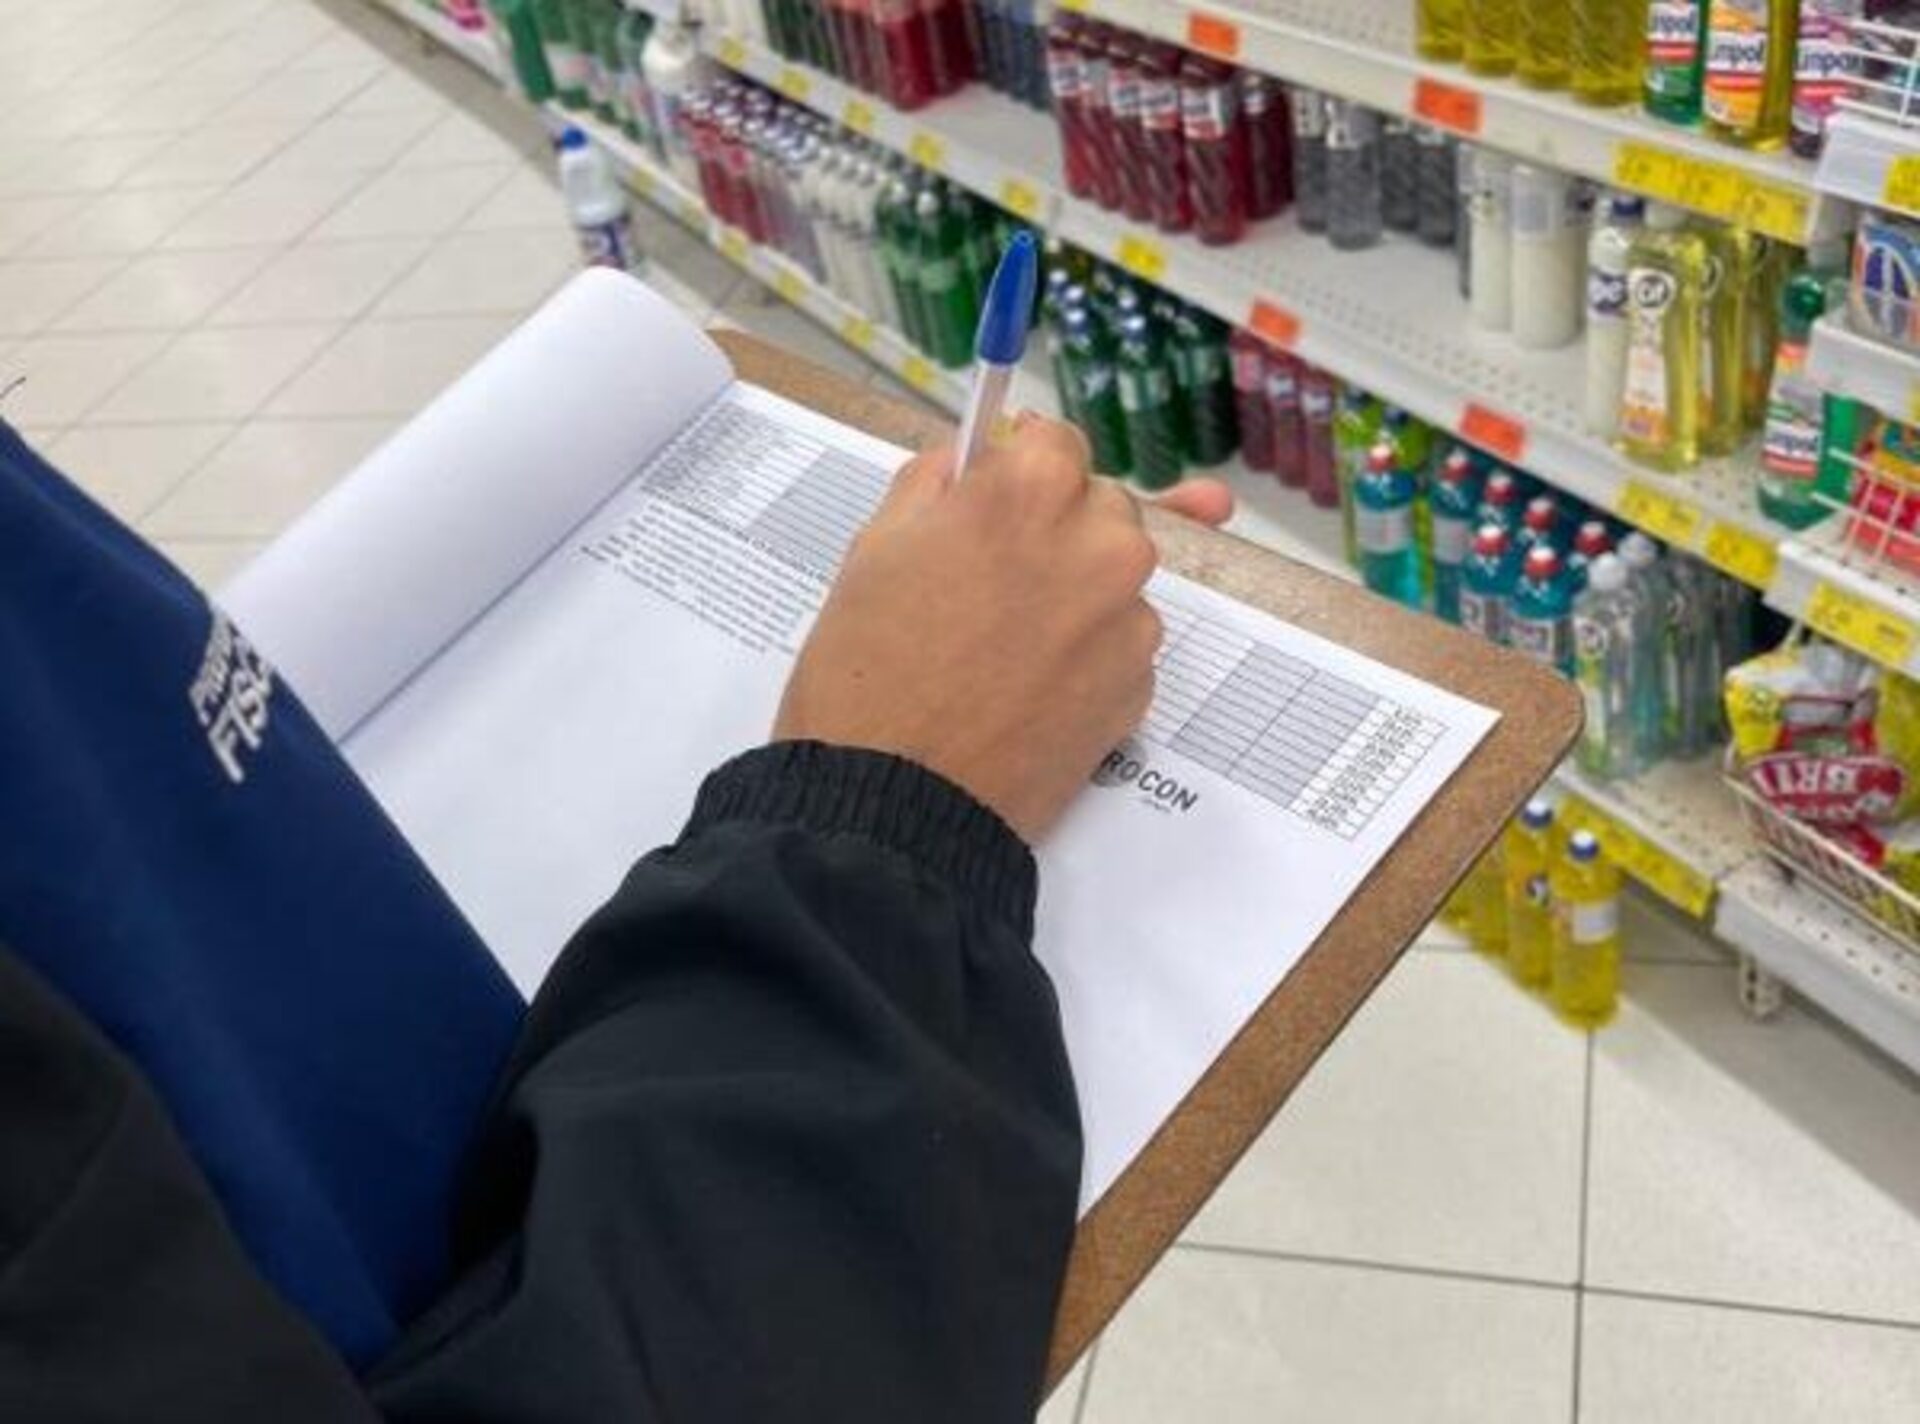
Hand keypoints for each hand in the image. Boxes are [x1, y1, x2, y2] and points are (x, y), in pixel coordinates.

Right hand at [774, 418, 1230, 842]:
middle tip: (987, 585)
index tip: (993, 503)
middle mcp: (1101, 543)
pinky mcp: (1140, 687)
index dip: (1017, 473)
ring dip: (1075, 595)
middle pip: (1098, 506)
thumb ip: (937, 482)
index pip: (1056, 442)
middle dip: (1054, 532)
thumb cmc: (868, 674)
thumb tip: (976, 457)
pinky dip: (1087, 656)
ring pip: (1114, 579)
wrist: (896, 803)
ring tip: (1001, 647)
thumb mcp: (875, 546)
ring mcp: (1129, 619)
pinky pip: (1120, 645)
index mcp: (1031, 491)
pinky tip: (1027, 689)